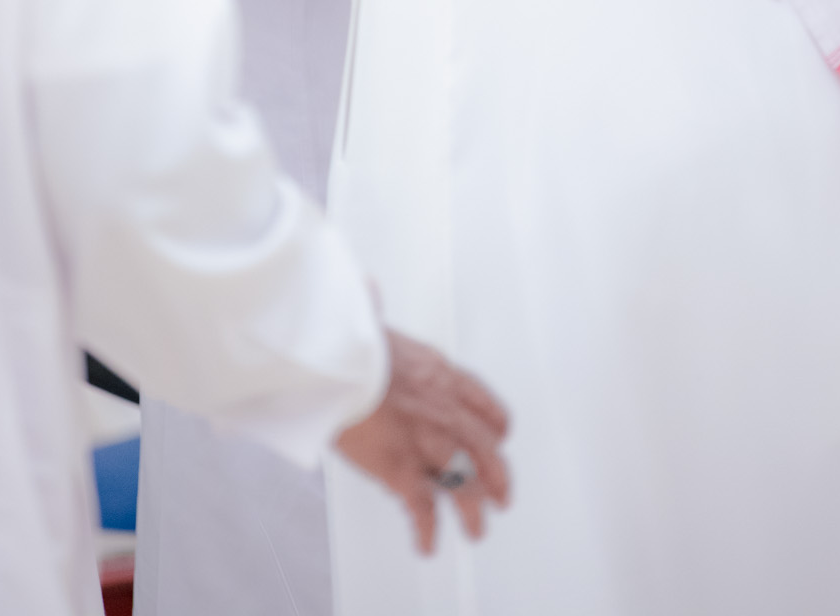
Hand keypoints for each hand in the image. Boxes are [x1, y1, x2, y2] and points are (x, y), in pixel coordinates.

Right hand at [334, 331, 510, 554]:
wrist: (339, 361)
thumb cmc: (351, 341)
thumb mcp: (375, 321)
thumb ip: (379, 316)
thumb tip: (368, 294)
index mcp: (440, 373)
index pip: (484, 404)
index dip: (496, 427)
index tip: (500, 438)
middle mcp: (443, 409)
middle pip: (486, 450)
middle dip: (497, 476)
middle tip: (501, 494)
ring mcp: (425, 442)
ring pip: (465, 485)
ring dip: (473, 511)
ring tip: (476, 530)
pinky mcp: (401, 469)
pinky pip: (423, 507)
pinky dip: (427, 529)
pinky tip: (427, 544)